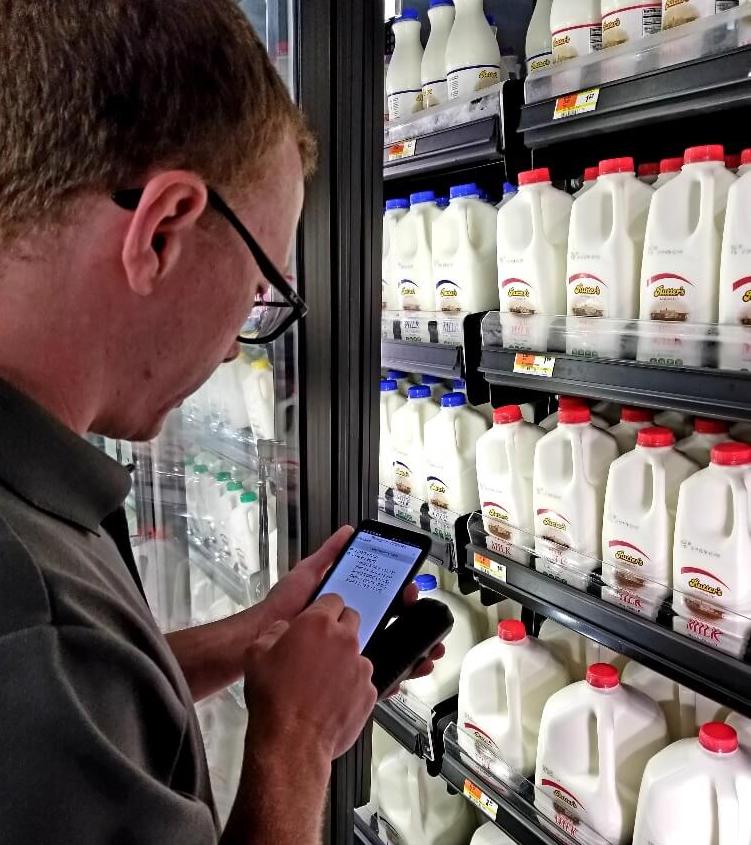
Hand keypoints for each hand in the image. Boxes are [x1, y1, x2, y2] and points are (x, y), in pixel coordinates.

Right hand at [243, 594, 376, 760]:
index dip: (324, 609)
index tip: (318, 620)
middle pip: (351, 620)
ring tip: (324, 680)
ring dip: (345, 659)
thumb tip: (284, 630)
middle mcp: (345, 640)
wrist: (290, 742)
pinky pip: (362, 681)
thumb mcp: (256, 654)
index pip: (333, 599)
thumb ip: (274, 632)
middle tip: (321, 646)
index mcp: (318, 624)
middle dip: (339, 628)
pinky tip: (333, 700)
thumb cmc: (272, 698)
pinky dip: (351, 686)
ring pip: (358, 652)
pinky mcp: (369, 692)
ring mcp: (361, 666)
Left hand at [262, 525, 443, 682]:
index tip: (411, 591)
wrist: (264, 640)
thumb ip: (329, 554)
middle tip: (424, 617)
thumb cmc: (284, 606)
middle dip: (414, 622)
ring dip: (414, 650)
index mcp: (345, 605)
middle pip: (392, 625)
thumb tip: (349, 531)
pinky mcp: (346, 671)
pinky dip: (398, 672)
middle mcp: (351, 628)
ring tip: (430, 649)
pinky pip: (376, 673)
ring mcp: (350, 649)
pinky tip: (411, 670)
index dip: (400, 596)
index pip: (381, 598)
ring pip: (391, 651)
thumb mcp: (308, 573)